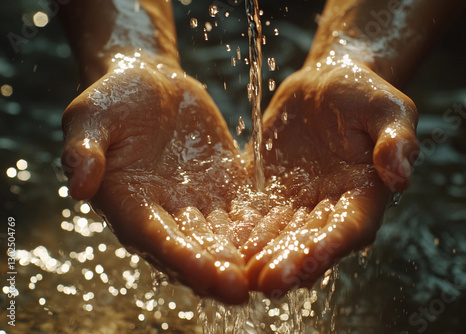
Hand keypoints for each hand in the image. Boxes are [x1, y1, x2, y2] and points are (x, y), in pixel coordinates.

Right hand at [61, 54, 249, 303]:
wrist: (150, 84)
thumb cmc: (113, 99)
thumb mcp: (91, 116)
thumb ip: (84, 149)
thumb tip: (78, 186)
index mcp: (129, 204)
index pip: (155, 240)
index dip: (181, 259)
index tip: (208, 277)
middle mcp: (164, 214)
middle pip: (192, 249)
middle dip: (216, 270)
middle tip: (243, 290)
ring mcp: (196, 204)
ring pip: (222, 238)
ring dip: (242, 258)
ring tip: (266, 273)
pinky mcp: (222, 189)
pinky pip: (242, 212)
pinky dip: (258, 228)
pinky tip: (281, 238)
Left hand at [245, 56, 418, 297]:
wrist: (323, 86)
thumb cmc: (362, 94)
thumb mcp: (387, 108)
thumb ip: (396, 139)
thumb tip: (400, 175)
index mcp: (363, 196)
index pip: (348, 229)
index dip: (328, 248)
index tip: (306, 265)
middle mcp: (328, 208)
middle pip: (307, 241)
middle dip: (287, 263)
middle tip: (264, 282)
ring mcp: (296, 204)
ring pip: (276, 235)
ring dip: (259, 254)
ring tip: (238, 272)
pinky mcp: (268, 192)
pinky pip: (252, 213)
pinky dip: (239, 229)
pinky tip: (220, 242)